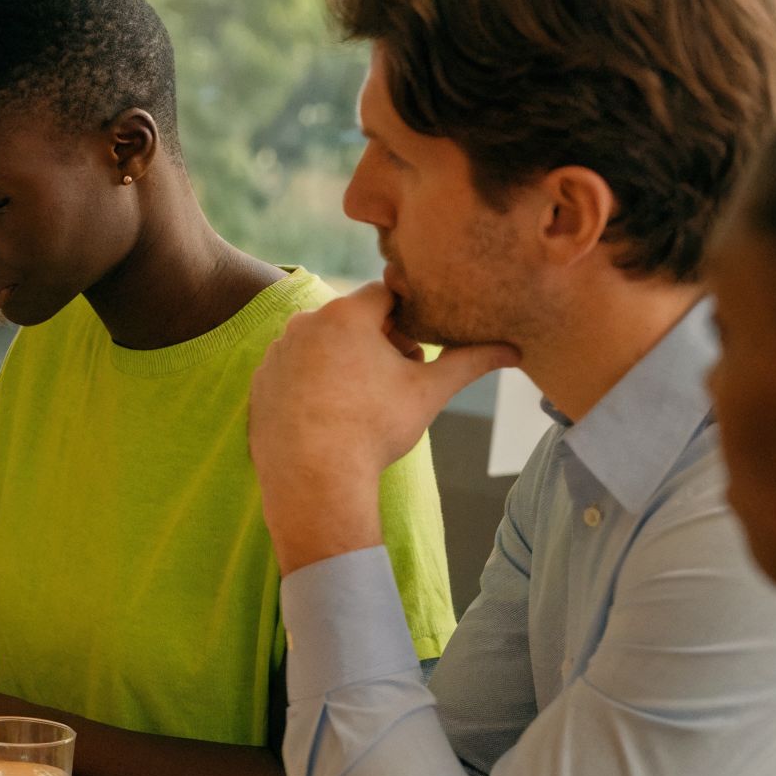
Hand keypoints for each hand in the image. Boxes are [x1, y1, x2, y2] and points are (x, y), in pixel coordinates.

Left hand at [250, 281, 518, 573]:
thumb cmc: (374, 430)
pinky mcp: (259, 382)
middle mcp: (303, 323)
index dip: (407, 320)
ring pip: (320, 344)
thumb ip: (470, 362)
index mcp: (346, 314)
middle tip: (392, 379)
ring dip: (343, 361)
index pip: (386, 295)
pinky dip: (312, 384)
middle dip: (376, 342)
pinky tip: (328, 415)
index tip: (412, 351)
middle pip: (351, 319)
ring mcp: (275, 353)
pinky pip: (293, 371)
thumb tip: (515, 350)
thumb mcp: (428, 391)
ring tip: (360, 401)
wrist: (314, 480)